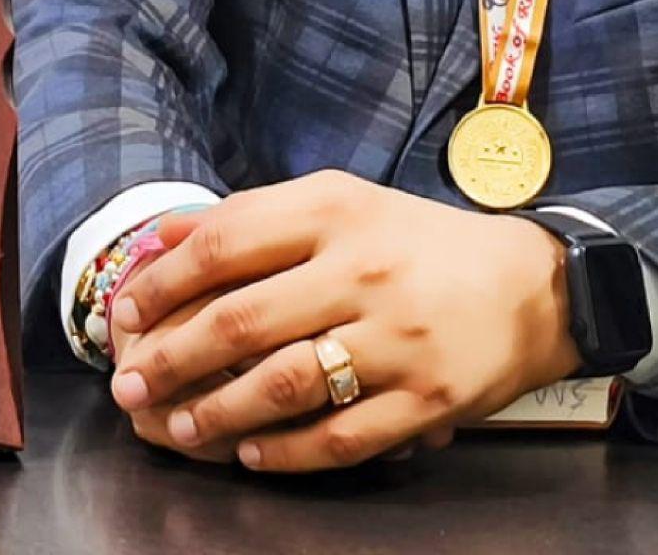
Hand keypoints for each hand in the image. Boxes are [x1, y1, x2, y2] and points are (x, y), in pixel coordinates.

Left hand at [108, 170, 581, 472]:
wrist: (534, 286)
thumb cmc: (418, 244)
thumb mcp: (341, 203)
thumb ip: (253, 217)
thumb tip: (161, 240)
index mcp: (336, 209)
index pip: (226, 243)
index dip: (162, 283)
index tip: (123, 314)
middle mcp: (363, 269)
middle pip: (241, 320)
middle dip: (170, 359)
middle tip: (129, 387)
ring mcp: (396, 338)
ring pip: (283, 385)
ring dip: (216, 413)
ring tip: (180, 429)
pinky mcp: (426, 399)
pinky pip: (339, 437)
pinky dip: (286, 452)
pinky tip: (252, 454)